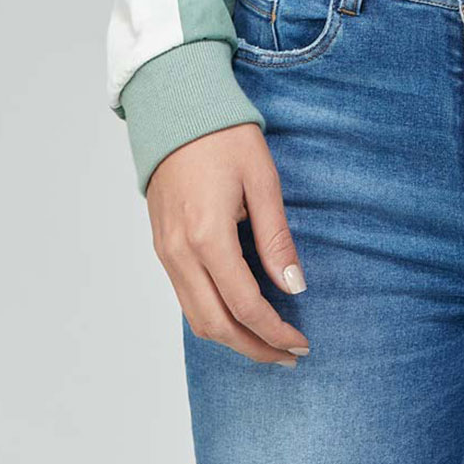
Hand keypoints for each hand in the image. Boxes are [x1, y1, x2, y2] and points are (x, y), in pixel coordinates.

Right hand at [146, 124, 312, 366]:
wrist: (176, 108)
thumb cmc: (224, 136)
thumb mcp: (262, 180)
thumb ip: (276, 238)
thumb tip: (294, 286)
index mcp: (207, 237)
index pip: (245, 306)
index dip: (276, 332)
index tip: (302, 343)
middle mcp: (180, 253)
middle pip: (217, 325)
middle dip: (255, 348)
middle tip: (289, 355)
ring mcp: (165, 252)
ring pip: (196, 318)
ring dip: (232, 339)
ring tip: (268, 343)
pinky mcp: (161, 246)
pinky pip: (185, 298)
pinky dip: (213, 317)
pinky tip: (239, 314)